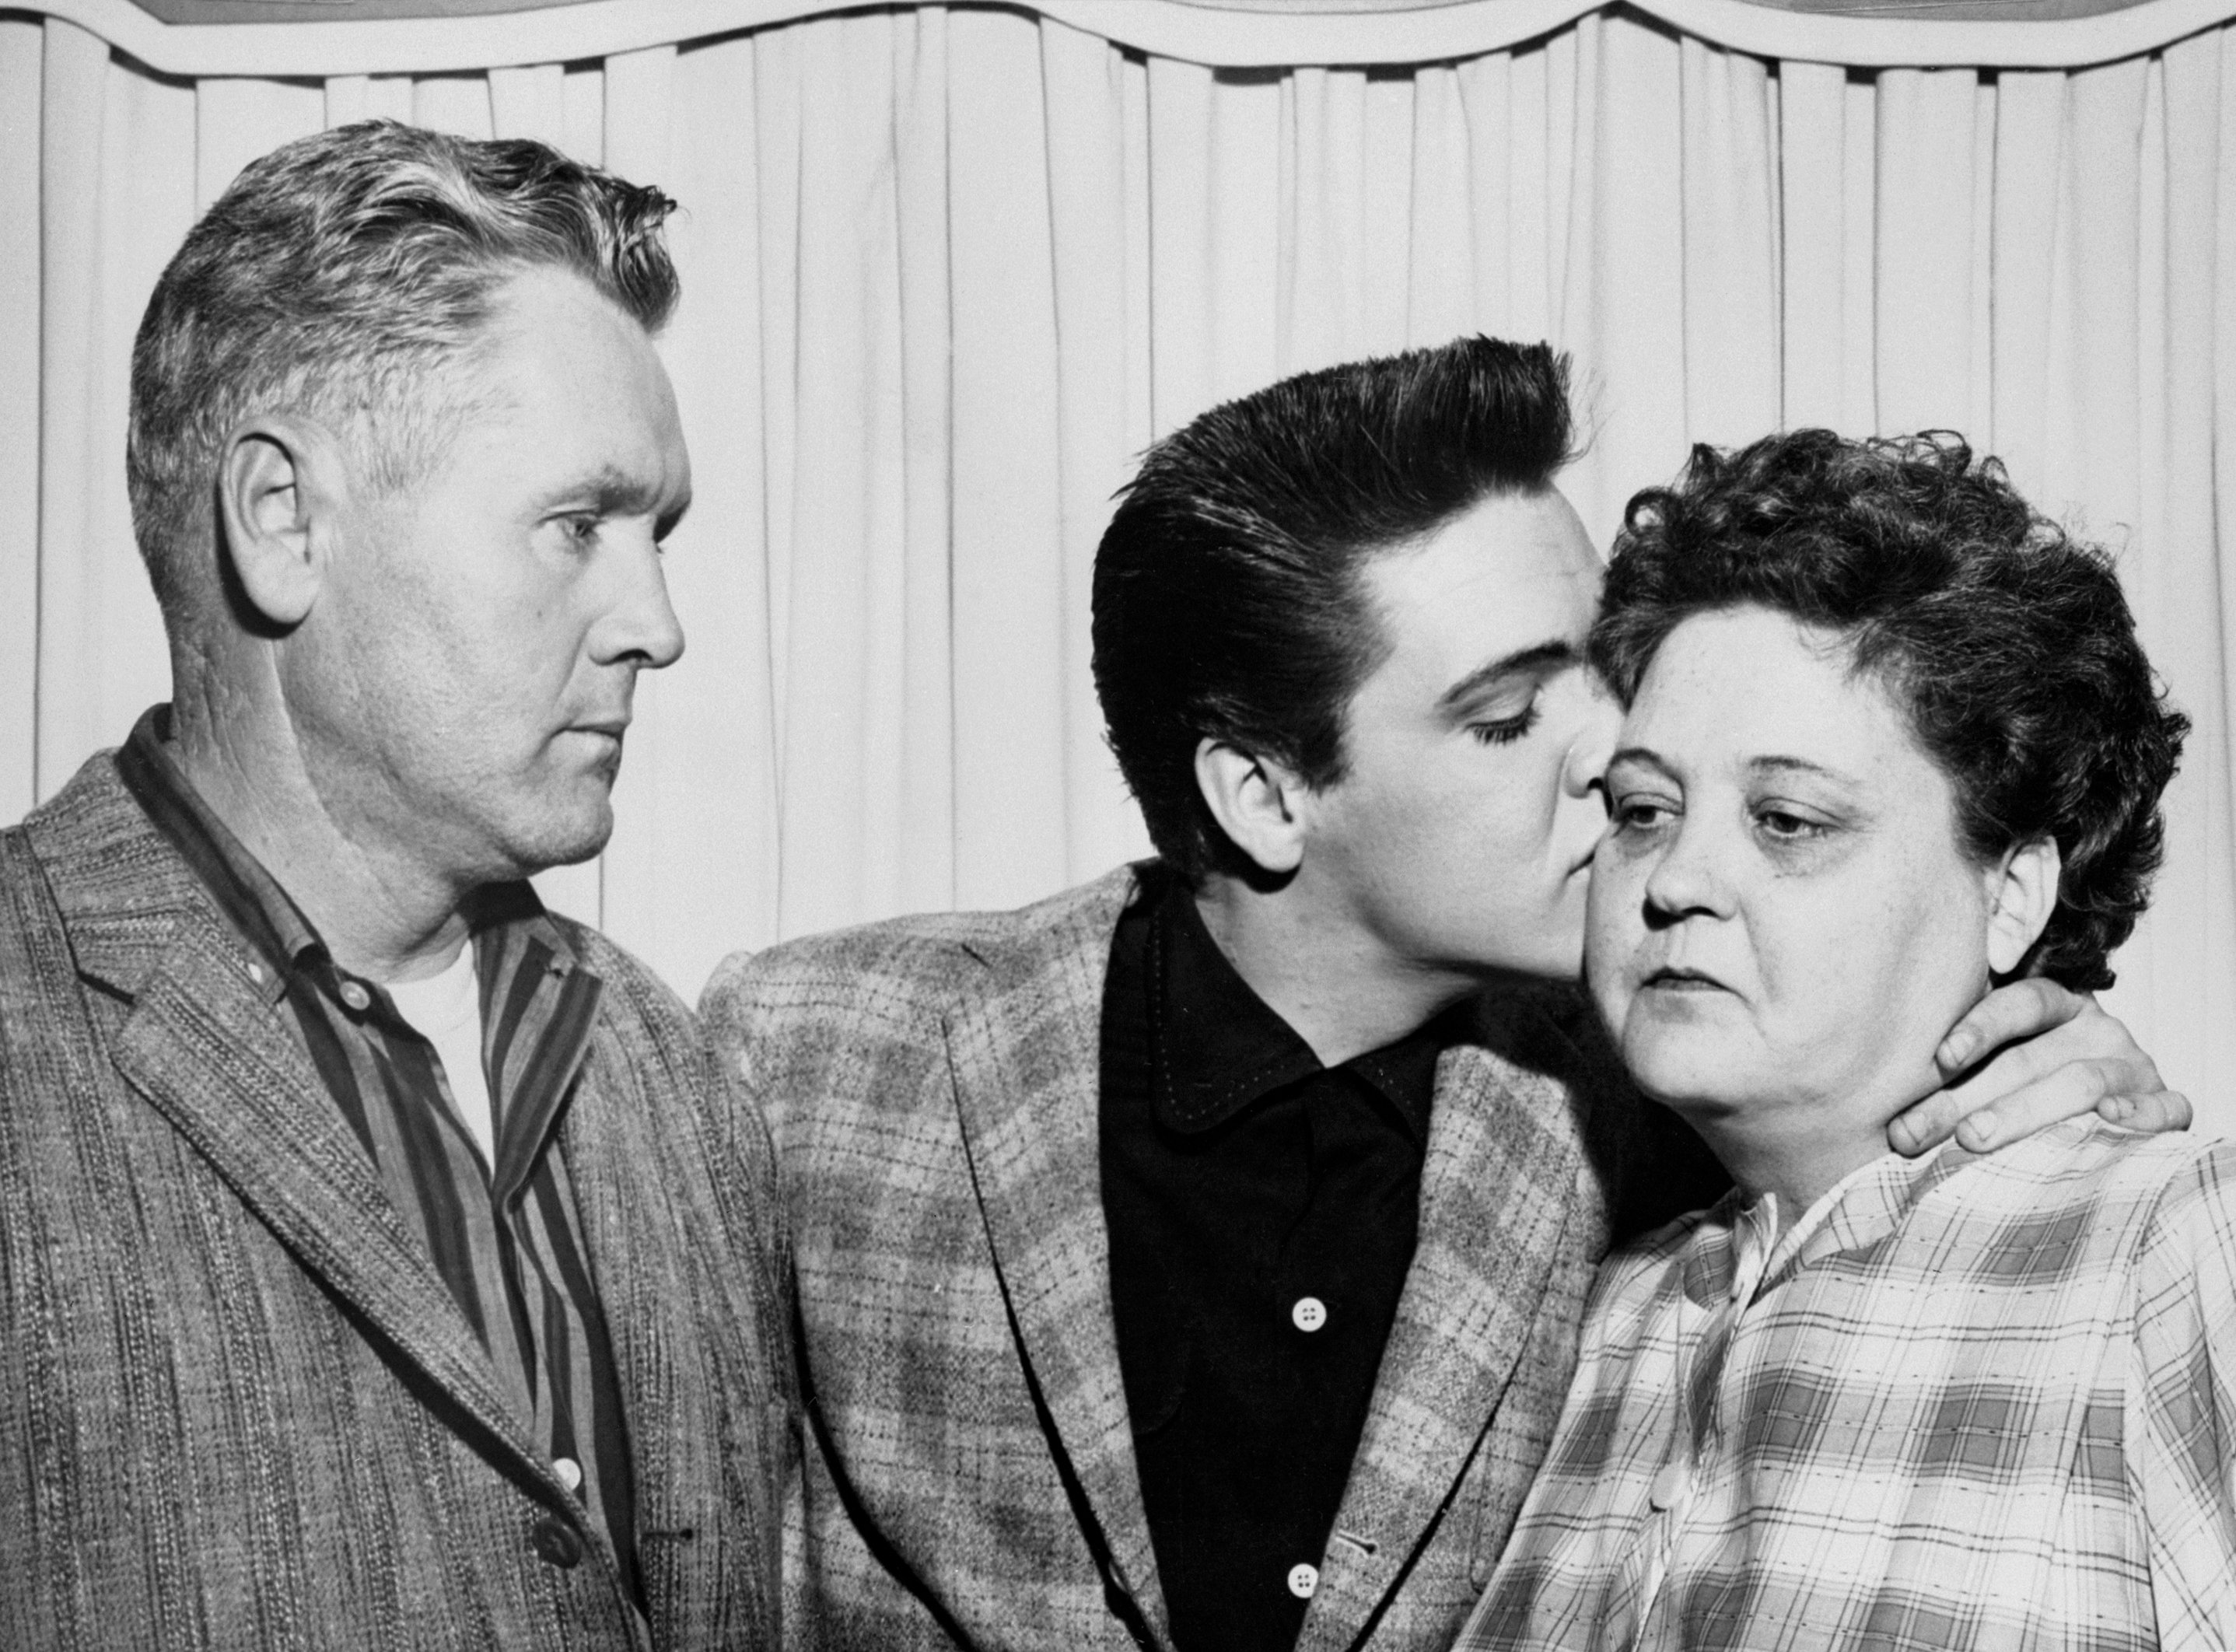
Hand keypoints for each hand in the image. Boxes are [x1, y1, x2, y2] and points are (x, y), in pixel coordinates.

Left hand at [1886, 978, 2190, 1156]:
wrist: (2115, 1113)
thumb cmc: (2029, 1090)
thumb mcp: (1996, 1067)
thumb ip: (1957, 1069)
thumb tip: (1887, 1107)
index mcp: (2056, 1008)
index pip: (2020, 1003)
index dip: (1980, 1025)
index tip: (1939, 1058)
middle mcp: (2097, 1030)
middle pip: (2028, 1058)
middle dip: (1963, 1098)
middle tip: (1914, 1131)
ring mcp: (2134, 1067)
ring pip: (2079, 1084)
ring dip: (2022, 1113)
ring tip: (1971, 1139)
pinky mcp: (2166, 1105)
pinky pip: (2164, 1108)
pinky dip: (2140, 1114)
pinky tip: (2109, 1120)